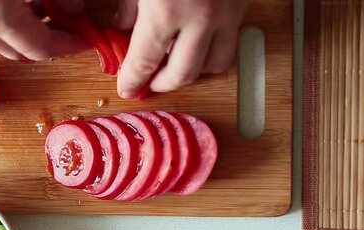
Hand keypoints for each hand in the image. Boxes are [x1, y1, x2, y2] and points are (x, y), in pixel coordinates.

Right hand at [0, 0, 86, 60]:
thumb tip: (76, 12)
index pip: (39, 48)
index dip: (68, 46)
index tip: (87, 40)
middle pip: (18, 50)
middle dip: (48, 41)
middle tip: (71, 26)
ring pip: (0, 37)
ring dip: (26, 29)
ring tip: (47, 8)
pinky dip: (6, 18)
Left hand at [115, 0, 246, 97]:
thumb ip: (129, 9)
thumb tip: (120, 32)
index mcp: (167, 11)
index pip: (145, 62)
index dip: (132, 80)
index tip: (127, 88)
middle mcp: (202, 18)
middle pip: (183, 75)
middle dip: (162, 84)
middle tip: (149, 80)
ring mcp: (228, 12)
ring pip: (215, 65)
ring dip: (193, 70)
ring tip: (173, 61)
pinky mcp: (243, 5)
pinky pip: (231, 41)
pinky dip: (212, 50)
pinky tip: (195, 40)